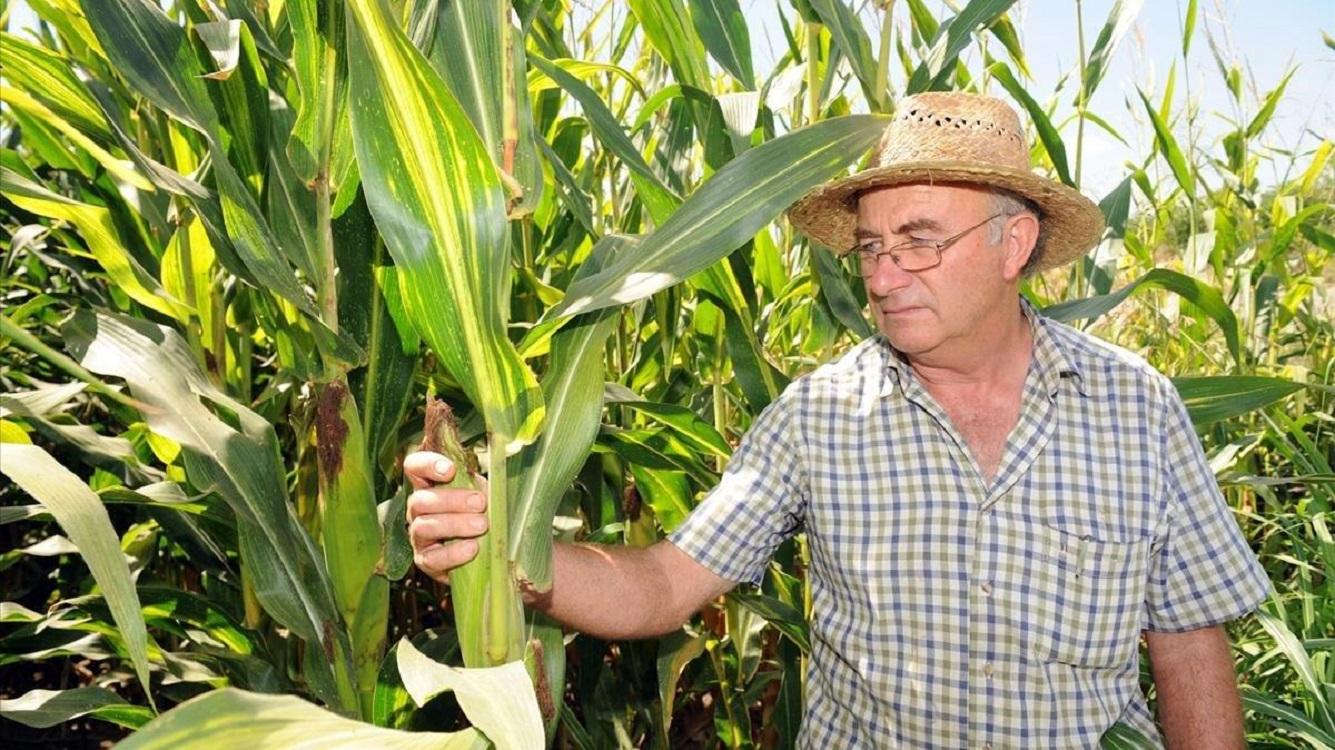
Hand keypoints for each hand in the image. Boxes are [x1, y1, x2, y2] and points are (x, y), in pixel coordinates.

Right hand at [403, 451, 487, 583]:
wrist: (481, 555)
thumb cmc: (480, 515)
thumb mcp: (480, 494)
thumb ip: (478, 485)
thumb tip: (488, 482)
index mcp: (428, 487)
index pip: (414, 467)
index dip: (426, 464)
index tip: (450, 470)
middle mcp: (417, 511)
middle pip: (419, 500)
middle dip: (451, 500)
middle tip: (480, 503)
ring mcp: (418, 537)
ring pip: (424, 526)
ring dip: (455, 524)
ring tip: (481, 525)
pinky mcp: (425, 561)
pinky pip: (433, 558)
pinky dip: (454, 552)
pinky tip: (473, 547)